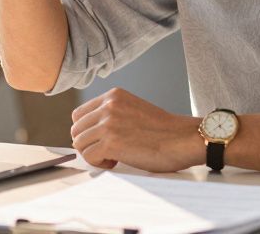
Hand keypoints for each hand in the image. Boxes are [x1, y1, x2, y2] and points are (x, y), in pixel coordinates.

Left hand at [70, 88, 203, 172]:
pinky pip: (88, 157)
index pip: (79, 114)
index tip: (101, 140)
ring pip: (79, 143)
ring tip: (113, 156)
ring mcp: (108, 123)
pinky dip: (99, 163)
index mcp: (113, 95)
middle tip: (107, 151)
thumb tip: (89, 133)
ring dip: (93, 154)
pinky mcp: (111, 142)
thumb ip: (111, 114)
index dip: (87, 131)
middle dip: (88, 144)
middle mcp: (108, 106)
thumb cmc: (164, 131)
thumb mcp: (133, 109)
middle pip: (76, 129)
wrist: (183, 139)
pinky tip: (116, 161)